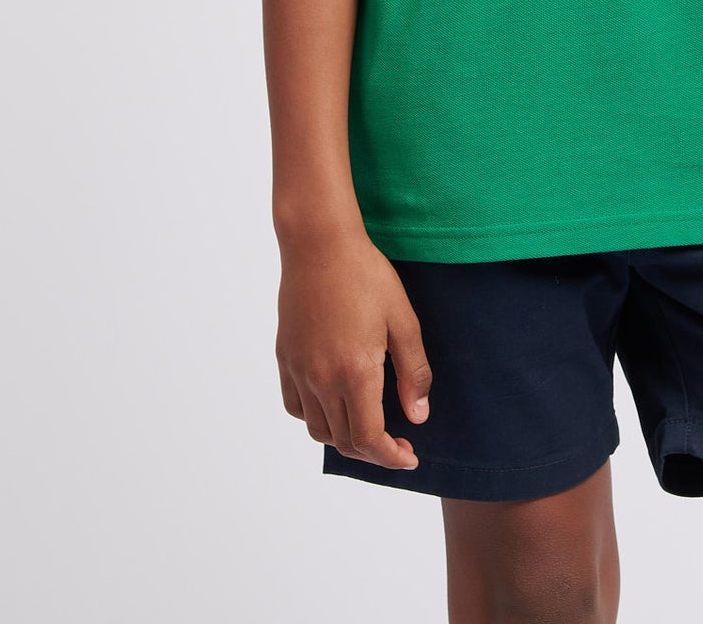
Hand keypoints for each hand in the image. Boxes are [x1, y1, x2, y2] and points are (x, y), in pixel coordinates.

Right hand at [276, 223, 433, 468]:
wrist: (319, 244)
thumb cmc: (366, 276)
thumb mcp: (403, 320)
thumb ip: (412, 372)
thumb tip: (418, 416)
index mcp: (356, 372)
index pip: (369, 439)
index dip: (391, 457)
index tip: (410, 457)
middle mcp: (322, 379)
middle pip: (344, 440)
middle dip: (373, 451)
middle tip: (398, 442)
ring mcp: (299, 370)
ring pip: (318, 429)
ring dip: (344, 438)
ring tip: (367, 425)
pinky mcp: (285, 358)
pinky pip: (295, 406)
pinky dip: (314, 417)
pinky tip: (333, 403)